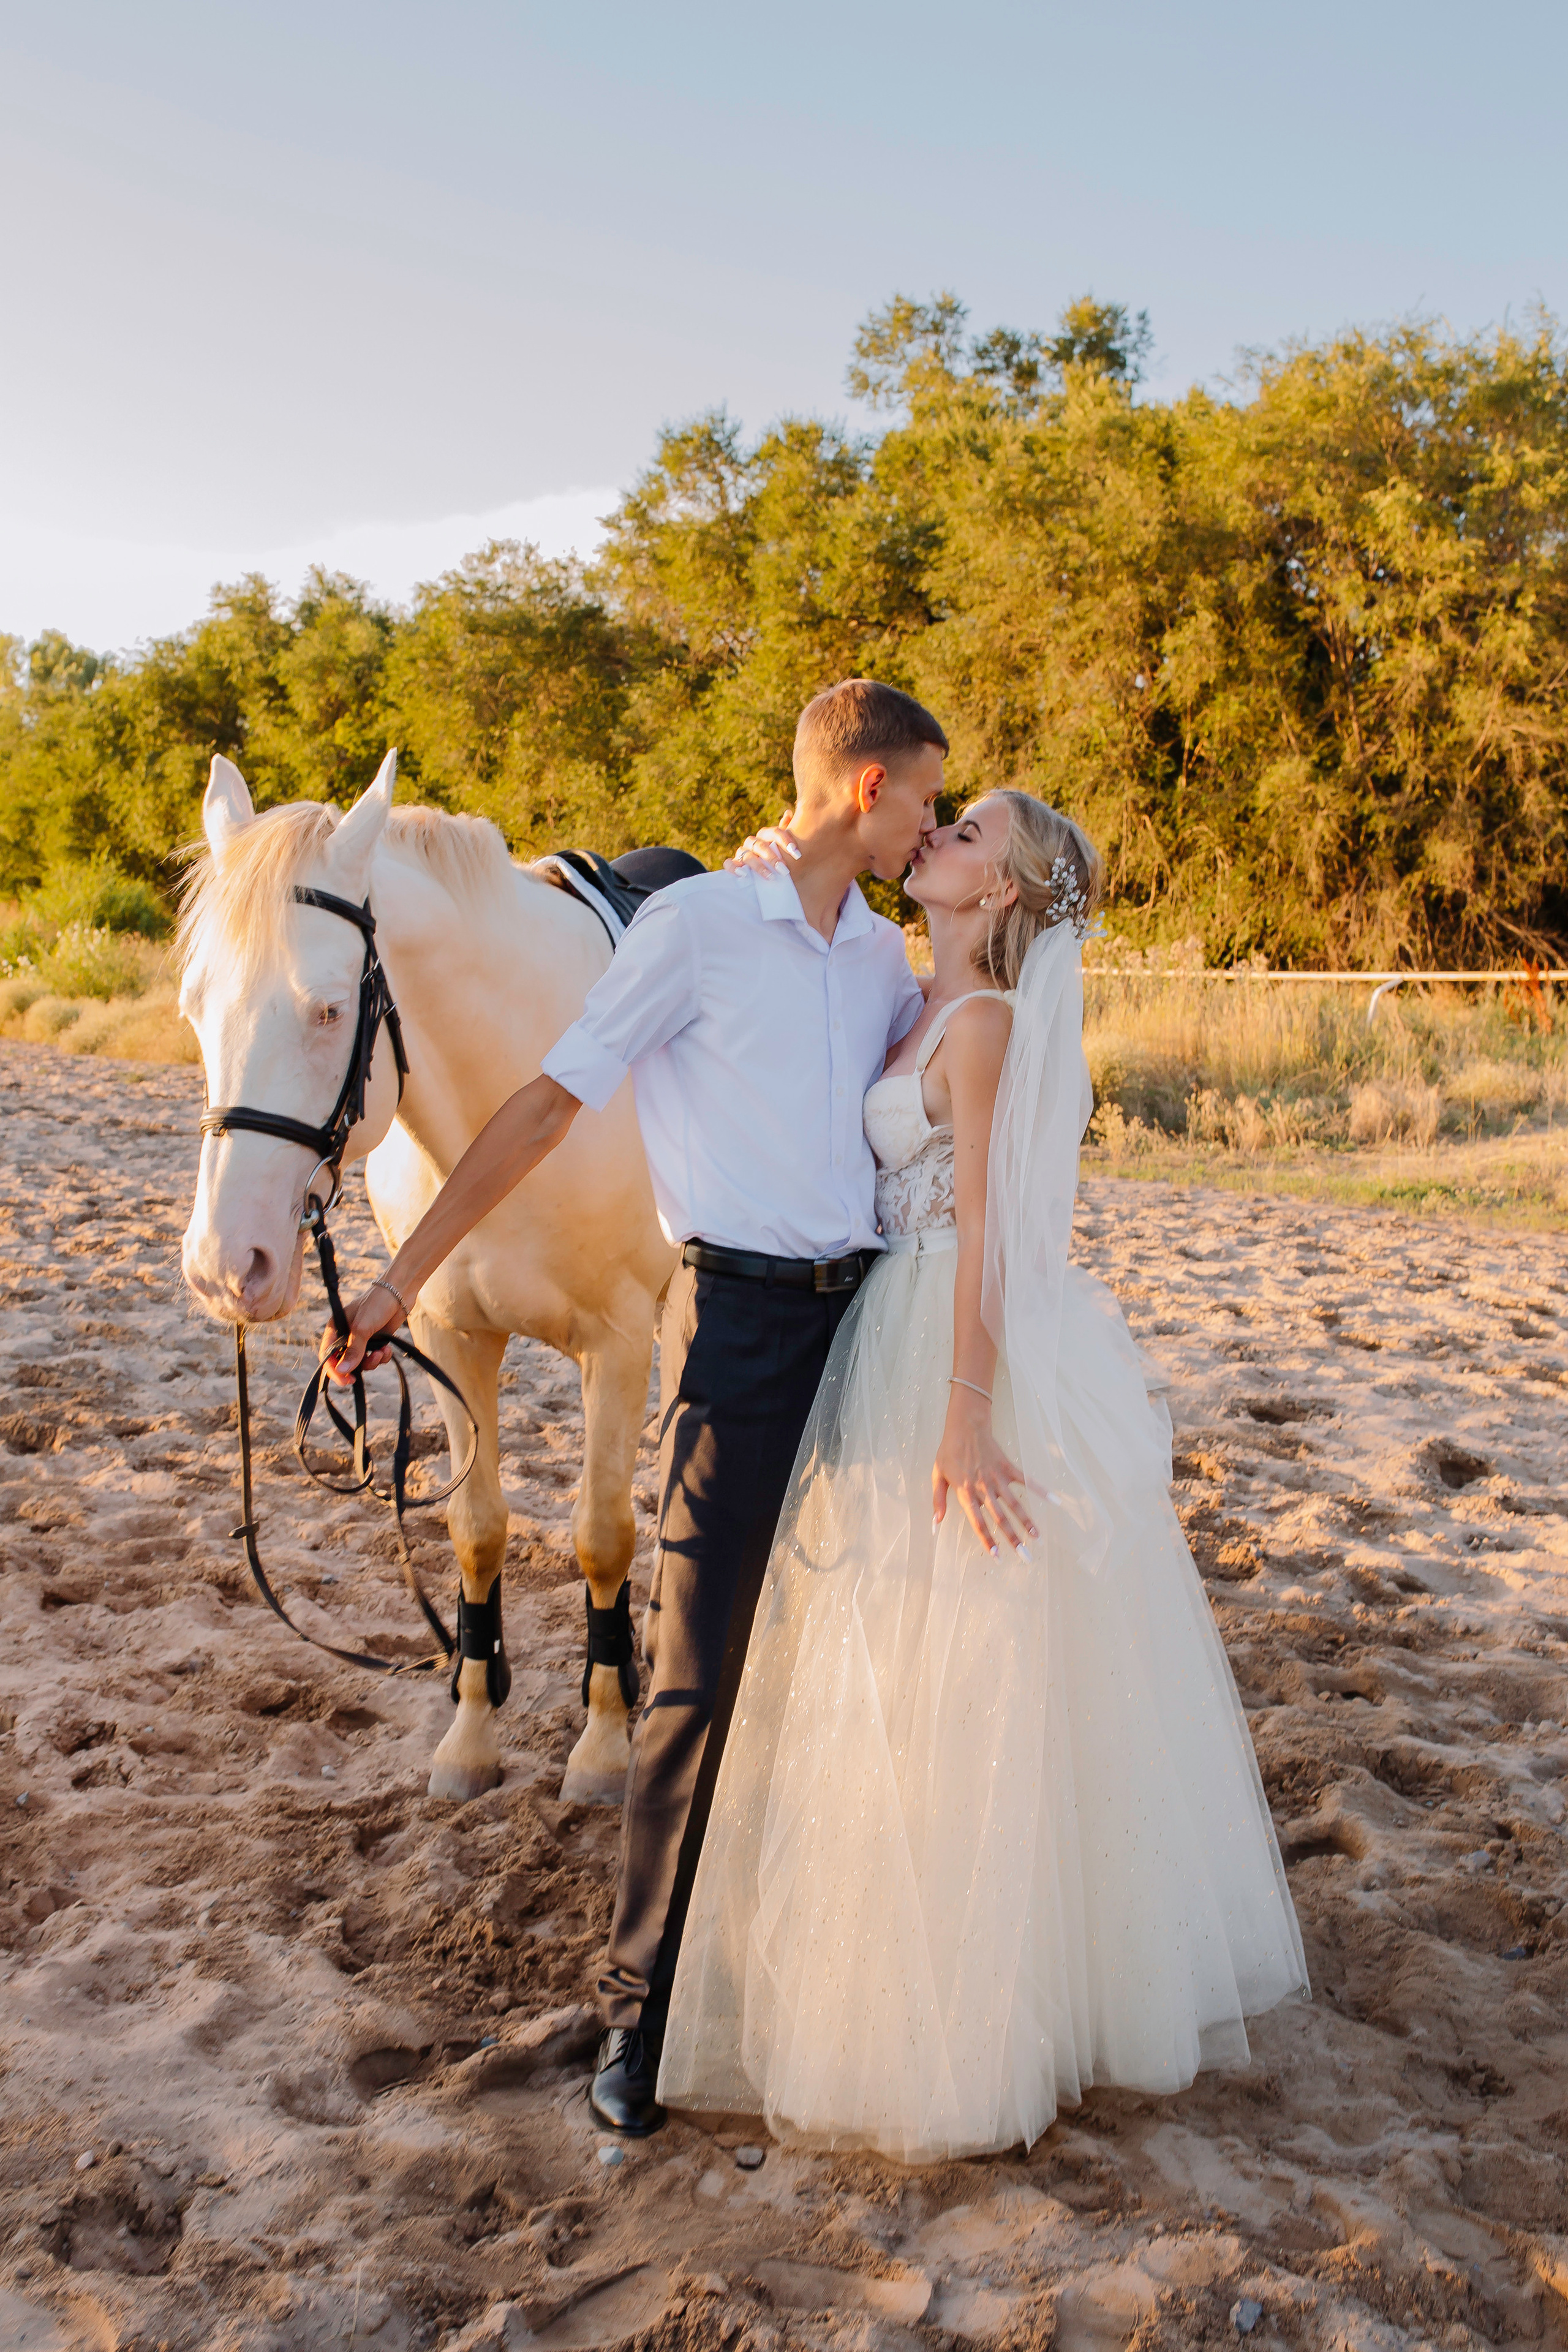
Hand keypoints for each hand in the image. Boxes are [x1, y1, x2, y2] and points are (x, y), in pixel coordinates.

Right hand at [321, 1283, 404, 1384]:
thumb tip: (342, 1371)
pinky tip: (387, 1349)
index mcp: (336, 1328)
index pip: (327, 1354)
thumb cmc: (377, 1303)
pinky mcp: (376, 1341)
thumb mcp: (362, 1327)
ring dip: (371, 1362)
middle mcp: (346, 1335)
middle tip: (357, 1379)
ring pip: (361, 1362)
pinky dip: (381, 1357)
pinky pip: (375, 1357)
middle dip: (353, 1369)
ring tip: (380, 1353)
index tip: (344, 1380)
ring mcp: (362, 1339)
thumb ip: (353, 1350)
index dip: (333, 1369)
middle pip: (344, 1361)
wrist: (400, 1292)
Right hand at [723, 810, 799, 875]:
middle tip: (784, 870)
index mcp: (765, 836)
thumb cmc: (777, 860)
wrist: (765, 877)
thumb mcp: (784, 849)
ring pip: (747, 855)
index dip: (785, 841)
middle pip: (760, 846)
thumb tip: (788, 812)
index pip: (774, 833)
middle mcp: (752, 842)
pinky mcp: (733, 864)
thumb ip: (786, 833)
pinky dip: (734, 867)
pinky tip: (743, 875)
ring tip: (771, 877)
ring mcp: (742, 853)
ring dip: (759, 866)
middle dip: (773, 858)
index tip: (797, 854)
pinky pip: (728, 863)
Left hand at [932, 1390, 1035, 1557]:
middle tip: (1025, 1556)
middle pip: (1000, 1518)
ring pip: (1015, 1503)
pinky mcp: (1007, 1467)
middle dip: (1013, 1538)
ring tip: (1037, 1538)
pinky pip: (1025, 1480)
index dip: (987, 1540)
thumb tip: (936, 1523)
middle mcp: (983, 1488)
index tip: (997, 1556)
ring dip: (1027, 1521)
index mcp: (966, 1492)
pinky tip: (1054, 1500)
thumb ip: (937, 1500)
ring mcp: (997, 1477)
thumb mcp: (937, 1475)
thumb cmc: (949, 1451)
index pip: (978, 1522)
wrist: (964, 1425)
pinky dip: (1040, 1489)